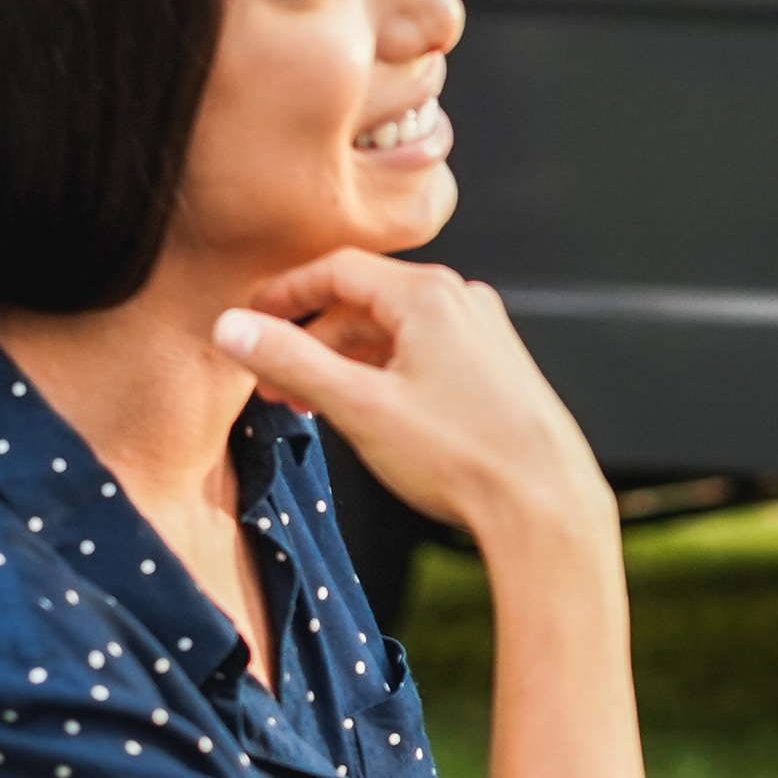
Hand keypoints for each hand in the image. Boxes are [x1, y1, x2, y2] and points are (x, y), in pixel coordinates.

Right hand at [214, 255, 612, 553]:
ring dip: (344, 361)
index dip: (283, 294)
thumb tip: (233, 328)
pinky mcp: (494, 369)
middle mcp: (461, 303)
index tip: (248, 320)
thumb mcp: (359, 407)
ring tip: (308, 403)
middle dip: (310, 339)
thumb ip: (291, 361)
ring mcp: (482, 335)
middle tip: (269, 380)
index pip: (337, 270)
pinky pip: (422, 354)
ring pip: (393, 332)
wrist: (544, 506)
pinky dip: (381, 374)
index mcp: (429, 296)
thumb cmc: (465, 457)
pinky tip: (362, 411)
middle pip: (364, 302)